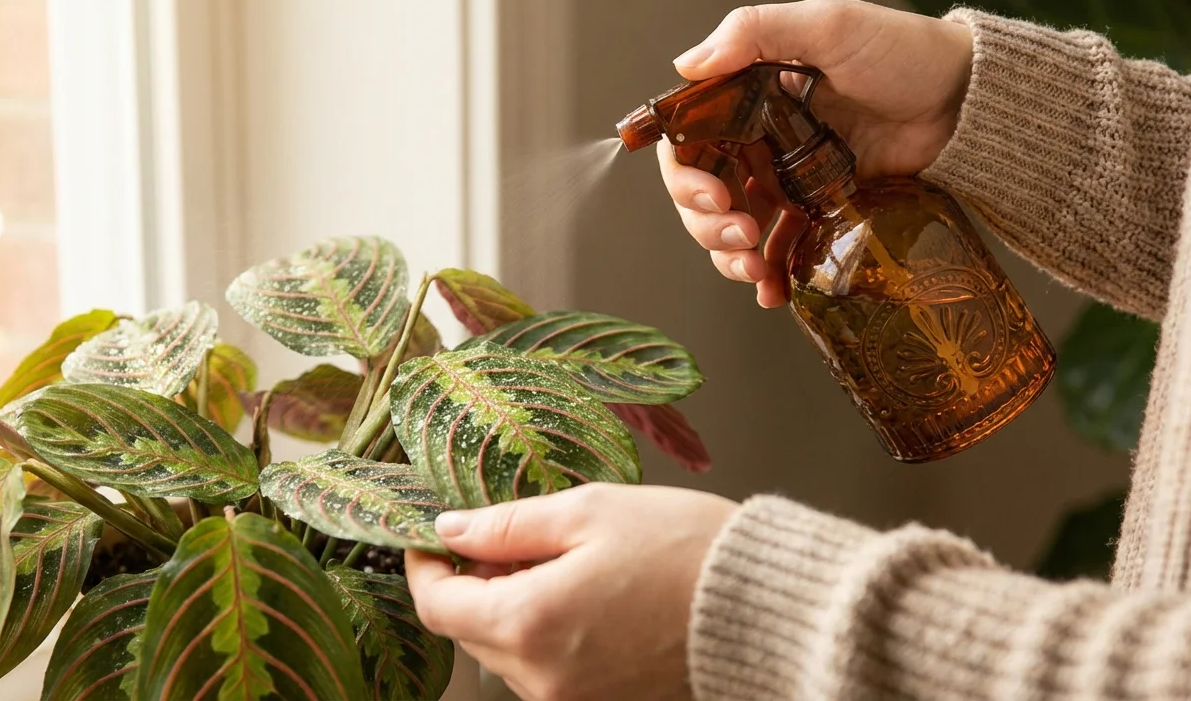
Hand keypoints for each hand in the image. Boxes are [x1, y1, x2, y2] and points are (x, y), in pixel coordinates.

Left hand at [405, 483, 738, 700]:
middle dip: (475, 584)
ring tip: (560, 562)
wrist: (764, 607)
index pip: (438, 607)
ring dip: (512, 609)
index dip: (426, 567)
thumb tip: (452, 530)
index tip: (434, 538)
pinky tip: (583, 596)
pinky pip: (547, 672)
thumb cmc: (684, 549)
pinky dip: (546, 634)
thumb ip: (508, 524)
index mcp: (529, 623)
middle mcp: (541, 679)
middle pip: (471, 633)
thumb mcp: (589, 512)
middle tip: (508, 537)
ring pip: (507, 654)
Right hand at [658, 0, 974, 306]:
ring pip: (732, 229)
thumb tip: (687, 65)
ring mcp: (789, 180)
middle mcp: (759, 141)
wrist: (967, 100)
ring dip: (728, 257)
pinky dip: (770, 276)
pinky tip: (773, 292)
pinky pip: (781, 250)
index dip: (685, 176)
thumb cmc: (903, 52)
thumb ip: (756, 33)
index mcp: (748, 98)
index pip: (689, 143)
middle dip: (706, 225)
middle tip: (740, 236)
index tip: (713, 196)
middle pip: (702, 194)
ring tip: (755, 270)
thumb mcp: (828, 25)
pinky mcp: (821, 211)